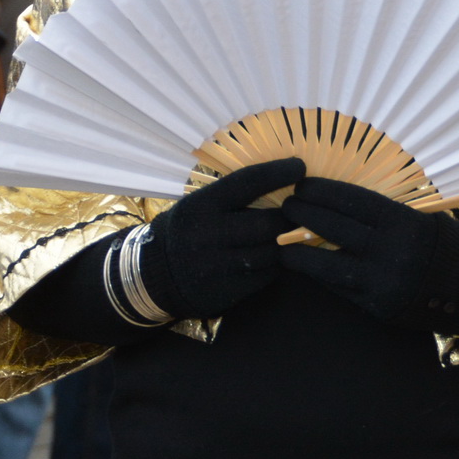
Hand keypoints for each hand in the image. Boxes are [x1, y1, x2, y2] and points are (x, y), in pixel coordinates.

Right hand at [138, 158, 302, 319]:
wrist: (155, 276)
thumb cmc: (188, 230)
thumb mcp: (200, 204)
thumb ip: (235, 194)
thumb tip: (282, 174)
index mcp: (202, 205)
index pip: (247, 182)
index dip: (277, 173)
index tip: (299, 167)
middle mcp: (208, 235)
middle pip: (266, 223)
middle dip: (290, 216)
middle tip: (303, 211)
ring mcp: (217, 266)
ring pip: (271, 252)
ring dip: (286, 242)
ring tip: (293, 233)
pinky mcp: (227, 291)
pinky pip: (266, 275)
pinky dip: (276, 264)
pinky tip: (275, 255)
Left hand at [279, 177, 454, 328]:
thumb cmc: (439, 244)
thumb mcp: (419, 219)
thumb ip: (384, 213)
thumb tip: (338, 199)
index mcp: (403, 222)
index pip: (353, 200)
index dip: (323, 192)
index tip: (303, 186)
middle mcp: (391, 250)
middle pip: (336, 228)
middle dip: (306, 215)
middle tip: (286, 206)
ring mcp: (382, 281)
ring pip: (329, 265)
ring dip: (300, 253)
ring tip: (281, 244)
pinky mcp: (377, 306)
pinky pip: (340, 288)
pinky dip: (320, 276)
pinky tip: (304, 267)